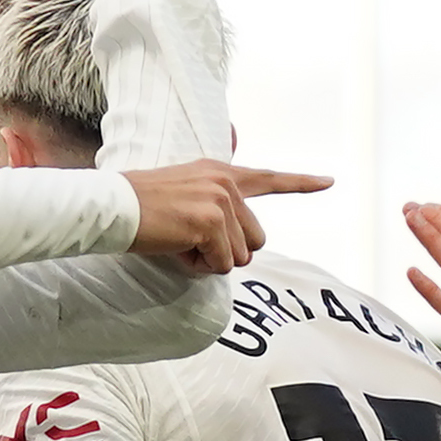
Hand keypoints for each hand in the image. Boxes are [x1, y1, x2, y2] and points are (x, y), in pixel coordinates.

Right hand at [119, 159, 325, 274]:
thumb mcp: (183, 192)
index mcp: (220, 172)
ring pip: (240, 257)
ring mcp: (220, 202)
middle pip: (256, 240)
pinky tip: (176, 248)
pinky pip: (221, 265)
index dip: (301, 183)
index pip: (268, 178)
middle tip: (191, 241)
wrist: (112, 207)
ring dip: (210, 261)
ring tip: (179, 241)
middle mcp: (225, 183)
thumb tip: (236, 236)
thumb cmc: (139, 206)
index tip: (329, 181)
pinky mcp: (210, 223)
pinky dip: (198, 268)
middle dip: (228, 252)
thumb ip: (213, 203)